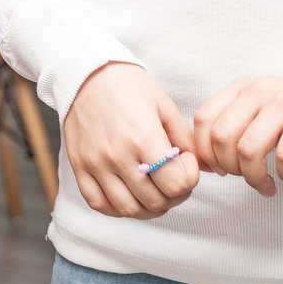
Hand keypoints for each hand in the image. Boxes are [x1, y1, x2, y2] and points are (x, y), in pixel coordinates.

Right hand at [63, 62, 200, 218]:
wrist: (86, 73)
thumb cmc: (128, 86)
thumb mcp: (164, 106)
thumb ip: (185, 140)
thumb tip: (203, 167)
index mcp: (142, 136)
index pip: (175, 183)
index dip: (189, 179)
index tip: (184, 162)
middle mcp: (117, 154)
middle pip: (155, 201)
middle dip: (174, 195)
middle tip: (173, 177)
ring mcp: (95, 163)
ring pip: (128, 209)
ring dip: (149, 207)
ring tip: (154, 190)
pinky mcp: (79, 167)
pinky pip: (99, 204)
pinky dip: (117, 209)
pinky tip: (129, 195)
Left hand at [191, 76, 282, 197]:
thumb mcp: (260, 110)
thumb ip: (232, 127)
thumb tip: (206, 164)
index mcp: (242, 87)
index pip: (204, 119)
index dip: (205, 152)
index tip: (221, 171)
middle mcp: (260, 90)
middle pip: (222, 137)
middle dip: (230, 168)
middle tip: (248, 178)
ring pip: (249, 149)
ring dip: (255, 178)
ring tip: (268, 185)